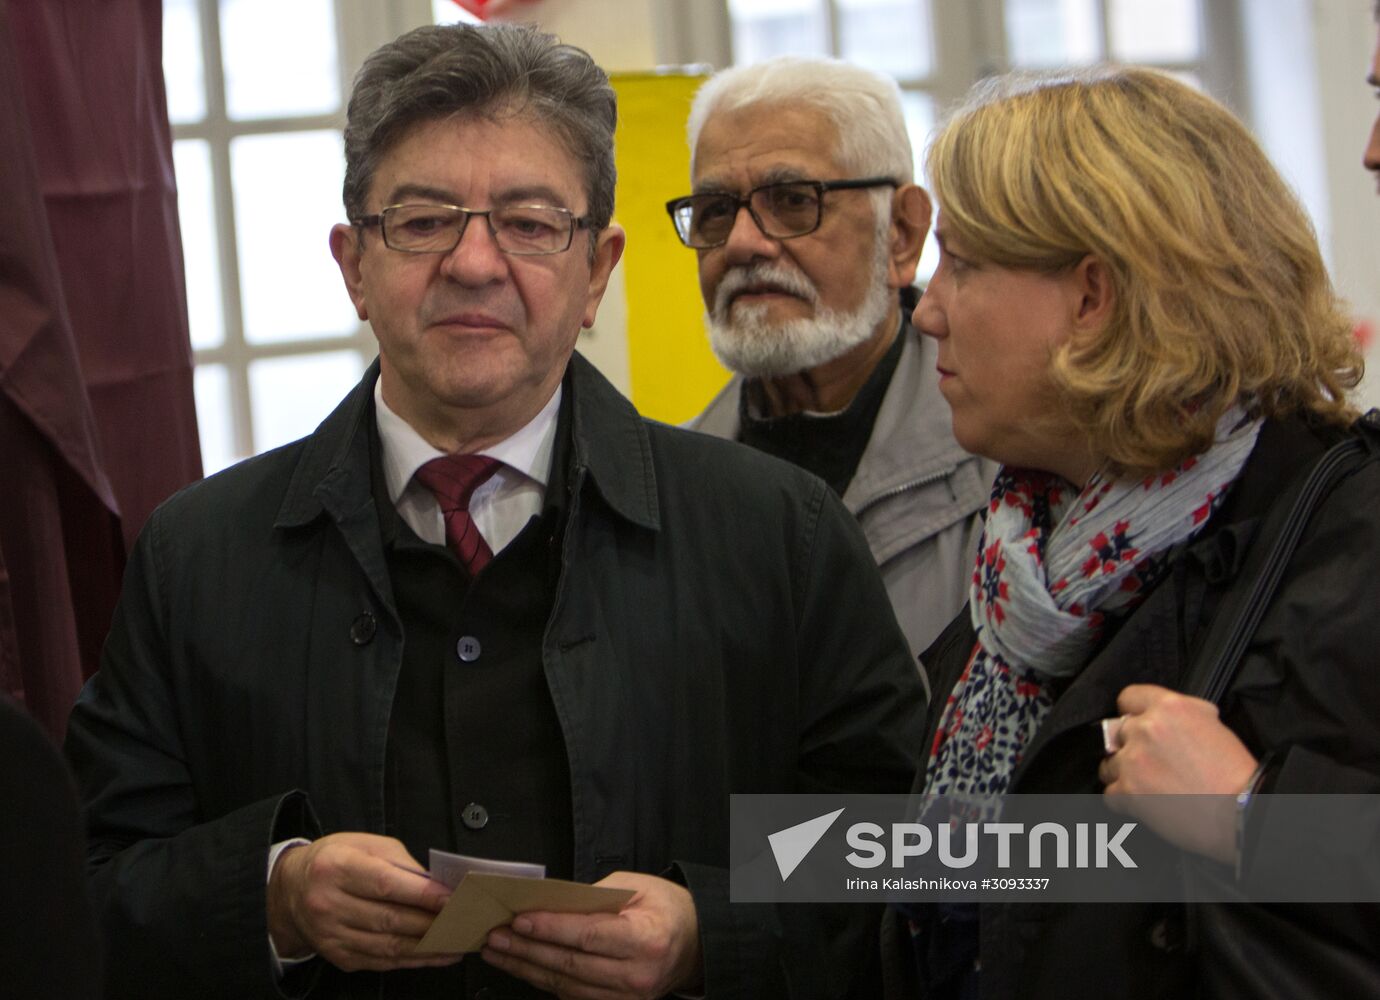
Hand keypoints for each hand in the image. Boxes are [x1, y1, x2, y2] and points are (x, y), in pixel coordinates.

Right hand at [266, 832, 462, 972]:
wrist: (291, 890)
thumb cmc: (334, 861)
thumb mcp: (366, 845)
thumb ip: (402, 864)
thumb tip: (436, 885)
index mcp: (336, 868)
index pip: (386, 885)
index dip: (422, 895)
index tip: (452, 899)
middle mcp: (328, 904)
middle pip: (390, 919)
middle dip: (433, 923)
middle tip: (465, 922)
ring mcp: (332, 935)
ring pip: (389, 946)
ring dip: (429, 947)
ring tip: (458, 941)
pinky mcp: (338, 956)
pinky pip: (382, 962)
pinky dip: (413, 960)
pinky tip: (436, 954)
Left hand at [480, 872, 703, 999]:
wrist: (694, 943)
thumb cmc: (666, 908)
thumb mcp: (637, 886)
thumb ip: (595, 896)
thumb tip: (550, 902)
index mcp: (647, 939)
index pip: (589, 936)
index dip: (551, 929)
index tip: (520, 920)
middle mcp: (637, 975)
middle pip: (571, 965)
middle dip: (527, 950)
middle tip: (496, 935)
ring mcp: (628, 997)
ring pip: (566, 985)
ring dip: (527, 969)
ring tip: (499, 951)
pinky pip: (573, 996)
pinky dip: (545, 981)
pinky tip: (523, 967)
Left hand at [1098, 684, 1257, 862]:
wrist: (1241, 812)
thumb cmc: (1234, 774)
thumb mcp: (1212, 723)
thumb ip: (1179, 712)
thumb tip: (1160, 714)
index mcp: (1169, 707)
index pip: (1128, 696)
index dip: (1133, 712)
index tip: (1136, 723)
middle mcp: (1146, 729)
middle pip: (1115, 731)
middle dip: (1128, 746)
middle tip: (1150, 761)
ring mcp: (1133, 761)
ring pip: (1108, 764)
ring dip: (1123, 774)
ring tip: (1149, 784)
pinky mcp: (1128, 791)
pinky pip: (1110, 793)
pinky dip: (1125, 800)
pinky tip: (1147, 802)